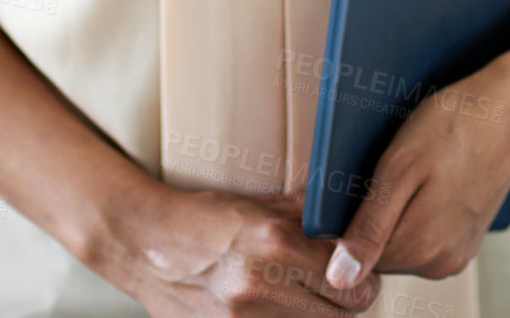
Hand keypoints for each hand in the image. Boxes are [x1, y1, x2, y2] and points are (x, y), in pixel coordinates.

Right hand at [109, 185, 382, 317]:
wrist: (146, 244)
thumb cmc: (205, 217)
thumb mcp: (258, 204)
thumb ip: (305, 212)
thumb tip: (348, 211)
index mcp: (276, 243)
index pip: (351, 283)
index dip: (363, 281)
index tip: (361, 275)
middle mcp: (262, 285)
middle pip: (340, 317)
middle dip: (347, 304)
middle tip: (340, 290)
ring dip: (317, 317)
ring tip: (307, 299)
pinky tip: (281, 310)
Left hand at [321, 69, 509, 285]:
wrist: (509, 113)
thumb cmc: (452, 128)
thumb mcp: (399, 167)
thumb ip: (369, 227)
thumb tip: (340, 278)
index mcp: (417, 248)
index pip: (355, 257)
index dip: (348, 219)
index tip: (359, 180)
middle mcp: (439, 263)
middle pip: (381, 251)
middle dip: (374, 215)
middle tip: (388, 168)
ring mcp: (458, 253)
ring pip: (403, 244)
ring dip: (398, 212)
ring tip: (412, 169)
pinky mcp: (469, 239)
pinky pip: (427, 235)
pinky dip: (420, 210)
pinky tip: (430, 177)